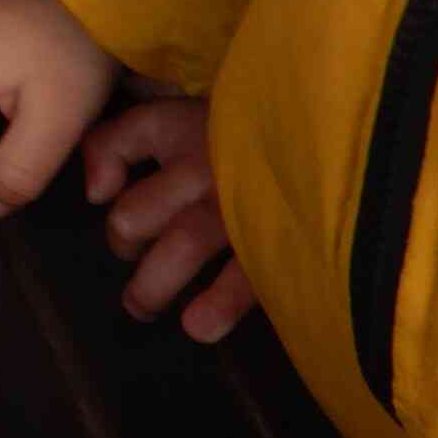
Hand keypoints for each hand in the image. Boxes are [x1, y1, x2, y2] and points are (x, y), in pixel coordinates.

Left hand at [83, 99, 255, 342]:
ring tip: (142, 308)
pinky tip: (198, 327)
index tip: (105, 192)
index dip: (104, 166)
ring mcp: (236, 205)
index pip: (117, 143)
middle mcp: (200, 165)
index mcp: (181, 126)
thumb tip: (94, 191)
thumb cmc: (261, 122)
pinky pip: (238, 281)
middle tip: (130, 257)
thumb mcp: (195, 111)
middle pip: (135, 214)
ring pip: (178, 251)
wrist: (343, 134)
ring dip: (152, 287)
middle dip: (125, 244)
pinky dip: (216, 306)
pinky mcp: (275, 240)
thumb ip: (129, 140)